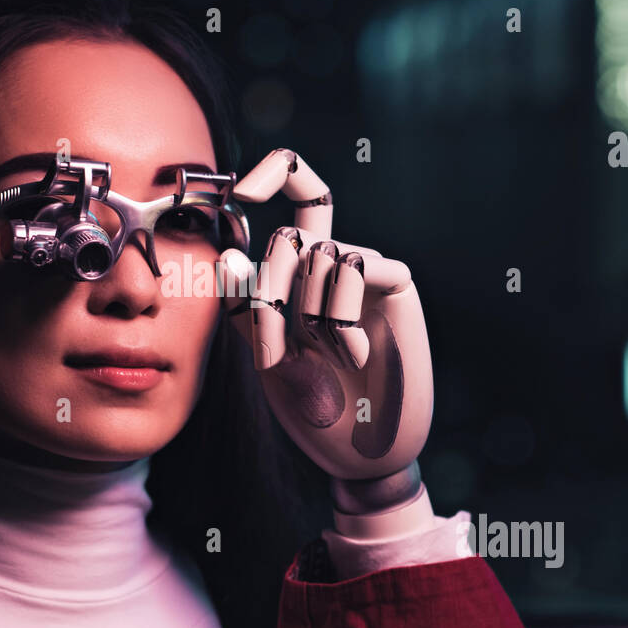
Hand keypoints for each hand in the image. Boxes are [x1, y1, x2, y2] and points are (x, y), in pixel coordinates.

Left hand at [218, 149, 433, 507]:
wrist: (360, 454)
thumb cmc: (313, 406)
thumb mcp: (267, 352)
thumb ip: (247, 304)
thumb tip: (229, 249)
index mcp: (304, 273)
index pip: (297, 198)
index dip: (274, 173)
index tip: (240, 192)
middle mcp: (338, 264)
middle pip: (290, 234)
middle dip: (267, 290)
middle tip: (274, 353)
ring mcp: (370, 272)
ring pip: (318, 254)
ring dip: (306, 315)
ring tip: (325, 360)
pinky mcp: (399, 285)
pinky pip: (353, 268)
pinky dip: (339, 319)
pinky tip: (354, 358)